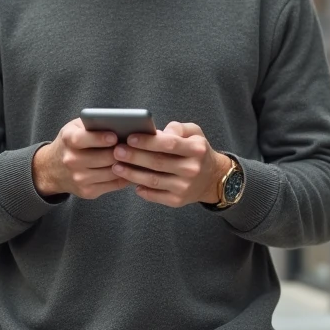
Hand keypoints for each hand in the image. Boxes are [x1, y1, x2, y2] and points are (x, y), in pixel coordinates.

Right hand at [32, 118, 129, 199]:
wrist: (52, 169)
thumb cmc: (71, 143)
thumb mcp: (76, 128)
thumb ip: (93, 123)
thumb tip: (121, 124)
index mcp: (68, 140)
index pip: (83, 139)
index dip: (100, 138)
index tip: (114, 136)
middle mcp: (71, 160)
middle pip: (104, 157)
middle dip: (122, 151)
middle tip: (136, 146)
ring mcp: (79, 178)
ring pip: (112, 172)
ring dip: (127, 164)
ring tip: (138, 156)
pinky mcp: (88, 192)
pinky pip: (114, 184)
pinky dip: (125, 176)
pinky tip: (132, 168)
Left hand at [110, 121, 229, 207]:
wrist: (212, 178)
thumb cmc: (197, 151)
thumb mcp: (194, 133)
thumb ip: (176, 128)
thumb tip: (156, 133)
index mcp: (196, 149)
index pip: (169, 144)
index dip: (148, 141)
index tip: (129, 138)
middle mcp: (192, 169)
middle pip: (158, 162)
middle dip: (134, 157)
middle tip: (117, 151)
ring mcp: (185, 187)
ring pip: (153, 180)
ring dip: (132, 174)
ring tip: (116, 166)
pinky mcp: (178, 201)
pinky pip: (155, 196)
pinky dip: (142, 190)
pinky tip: (131, 183)